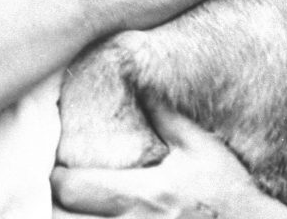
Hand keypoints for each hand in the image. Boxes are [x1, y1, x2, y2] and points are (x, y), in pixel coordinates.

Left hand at [51, 100, 286, 217]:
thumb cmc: (231, 194)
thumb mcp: (201, 150)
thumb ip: (166, 115)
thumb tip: (142, 80)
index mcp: (142, 195)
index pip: (72, 188)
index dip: (58, 178)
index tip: (59, 169)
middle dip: (55, 208)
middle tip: (59, 195)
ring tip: (68, 212)